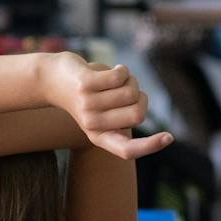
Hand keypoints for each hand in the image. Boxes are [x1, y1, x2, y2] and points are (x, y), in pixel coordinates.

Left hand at [39, 54, 169, 157]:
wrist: (51, 79)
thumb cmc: (85, 95)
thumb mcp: (101, 112)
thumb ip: (122, 115)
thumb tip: (141, 114)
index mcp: (99, 137)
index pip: (128, 151)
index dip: (150, 147)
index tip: (169, 137)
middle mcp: (93, 125)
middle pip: (138, 113)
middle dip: (140, 96)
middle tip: (126, 88)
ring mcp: (88, 105)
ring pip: (131, 92)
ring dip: (130, 80)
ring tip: (115, 78)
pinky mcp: (85, 85)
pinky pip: (120, 76)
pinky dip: (123, 70)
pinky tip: (114, 69)